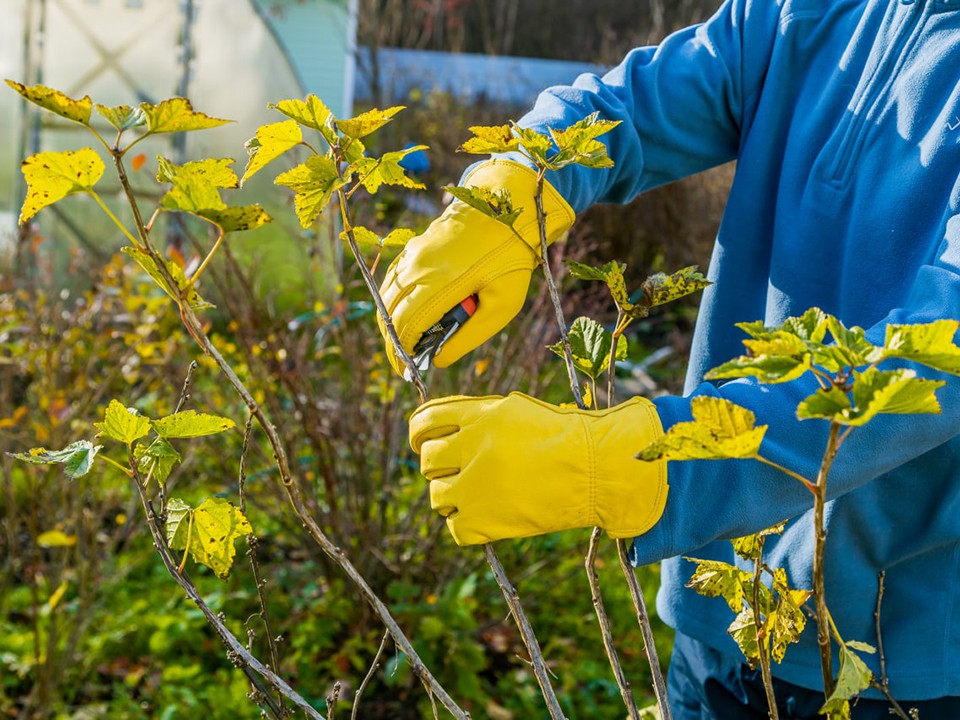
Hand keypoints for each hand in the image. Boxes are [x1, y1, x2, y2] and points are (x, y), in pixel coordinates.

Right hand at [377, 160, 574, 375]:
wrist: (505, 207)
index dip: (401, 354)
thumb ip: (469, 336)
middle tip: (406, 362)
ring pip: (387, 297)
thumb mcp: (502, 305)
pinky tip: (410, 312)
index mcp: (438, 284)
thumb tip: (438, 360)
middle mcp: (417, 268)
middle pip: (389, 315)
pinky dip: (395, 301)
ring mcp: (412, 255)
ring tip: (409, 341)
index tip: (407, 372)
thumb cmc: (510, 259)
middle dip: (393, 343)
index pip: (404, 327)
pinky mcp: (413, 247)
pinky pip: (393, 280)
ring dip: (392, 322)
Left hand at [409, 392, 667, 544]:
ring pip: (437, 496)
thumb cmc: (565, 437)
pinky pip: (455, 528)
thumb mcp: (518, 411)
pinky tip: (487, 518)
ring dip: (452, 497)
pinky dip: (467, 526)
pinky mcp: (487, 521)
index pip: (424, 420)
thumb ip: (478, 417)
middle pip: (428, 460)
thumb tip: (444, 428)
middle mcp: (472, 448)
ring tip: (476, 496)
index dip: (419, 434)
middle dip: (439, 467)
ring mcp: (477, 486)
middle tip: (458, 473)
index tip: (422, 443)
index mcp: (479, 416)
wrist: (599, 470)